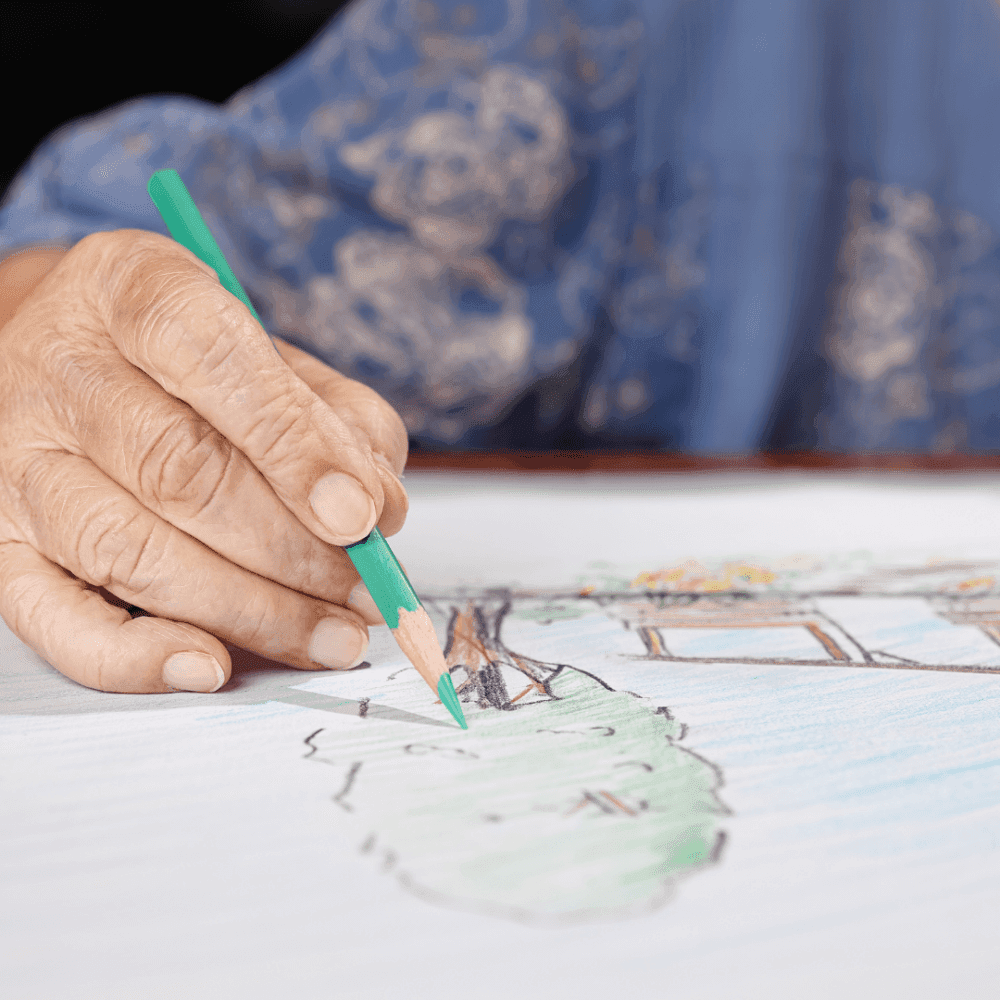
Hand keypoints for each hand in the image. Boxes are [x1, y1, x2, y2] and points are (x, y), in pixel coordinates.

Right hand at [0, 231, 408, 692]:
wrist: (58, 361)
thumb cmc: (188, 366)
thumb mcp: (270, 352)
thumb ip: (337, 417)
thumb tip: (382, 508)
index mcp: (130, 289)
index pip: (208, 355)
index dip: (292, 442)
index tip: (360, 514)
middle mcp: (57, 370)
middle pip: (179, 470)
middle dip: (293, 548)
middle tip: (367, 591)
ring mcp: (15, 463)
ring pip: (131, 551)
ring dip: (250, 609)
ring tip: (333, 637)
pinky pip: (54, 618)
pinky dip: (135, 657)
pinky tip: (213, 666)